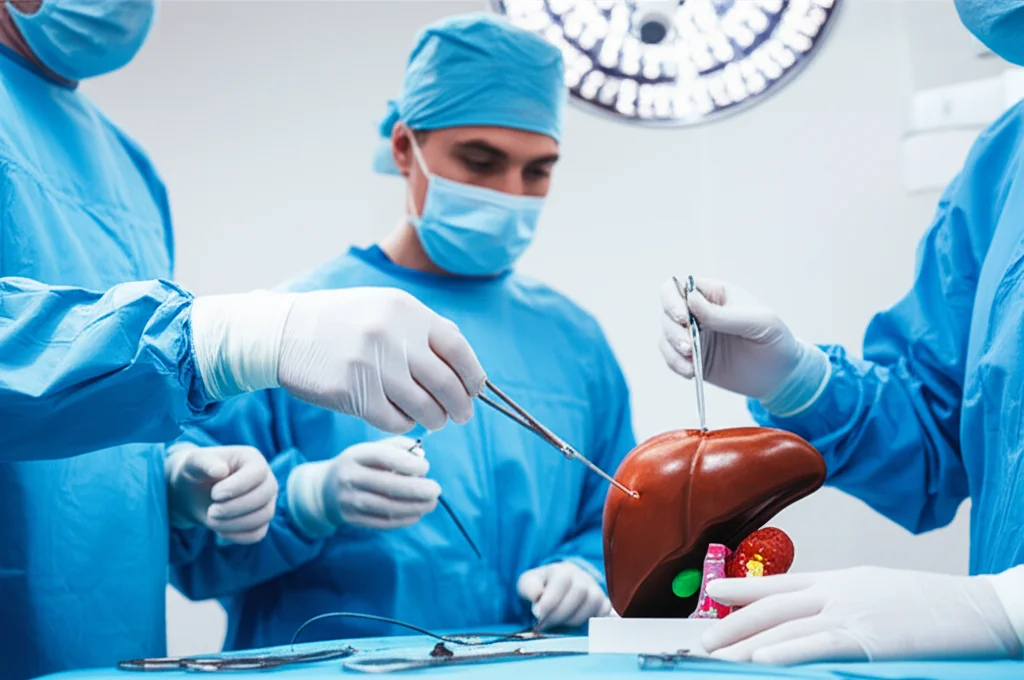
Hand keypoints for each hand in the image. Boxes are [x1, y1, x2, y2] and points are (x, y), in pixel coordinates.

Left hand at [165, 445, 277, 543]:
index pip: (258, 473)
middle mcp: (265, 478)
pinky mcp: (261, 520)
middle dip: (235, 508)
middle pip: (264, 496)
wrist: (193, 491)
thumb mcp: (194, 462)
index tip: (214, 495)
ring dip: (236, 523)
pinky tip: (219, 531)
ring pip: (264, 516)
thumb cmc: (196, 471)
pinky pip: (258, 533)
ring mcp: (266, 500)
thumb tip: (220, 471)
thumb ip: (205, 462)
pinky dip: (238, 536)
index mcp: (252, 459)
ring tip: (212, 521)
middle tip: (211, 512)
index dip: (238, 486)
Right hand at [191, 288, 486, 433]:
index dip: (473, 375)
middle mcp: (392, 336)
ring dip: (435, 419)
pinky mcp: (352, 394)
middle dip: (460, 407)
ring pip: (424, 408)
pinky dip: (405, 425)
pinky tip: (401, 418)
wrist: (283, 333)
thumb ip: (424, 329)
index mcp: (406, 311)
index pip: (458, 348)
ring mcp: (371, 365)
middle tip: (461, 416)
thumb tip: (465, 363)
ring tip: (433, 419)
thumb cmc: (342, 322)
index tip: (475, 390)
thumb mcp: (384, 308)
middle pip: (446, 384)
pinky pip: (395, 421)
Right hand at [289, 437, 440, 533]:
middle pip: (388, 486)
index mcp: (356, 455)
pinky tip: (417, 513)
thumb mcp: (371, 449)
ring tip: (431, 503)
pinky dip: (404, 519)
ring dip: (415, 507)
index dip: (408, 463)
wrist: (325, 490)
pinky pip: (383, 522)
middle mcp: (350, 478)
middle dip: (417, 489)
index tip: (426, 467)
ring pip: (388, 507)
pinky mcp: (353, 519)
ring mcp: (350, 501)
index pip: (384, 457)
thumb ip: (397, 447)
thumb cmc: (359, 465)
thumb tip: (421, 454)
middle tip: (436, 490)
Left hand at [517, 562, 610, 629]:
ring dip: (575, 618)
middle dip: (561, 612)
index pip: (562, 580)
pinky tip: (577, 625)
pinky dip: (593, 619)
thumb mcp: (527, 584)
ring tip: (560, 624)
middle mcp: (581, 576)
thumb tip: (537, 596)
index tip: (538, 614)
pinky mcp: (603, 602)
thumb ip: (529, 588)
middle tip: (546, 624)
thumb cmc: (539, 588)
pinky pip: (605, 610)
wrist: (553, 591)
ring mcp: (594, 588)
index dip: (550, 600)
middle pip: (580, 590)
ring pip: (594, 601)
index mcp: (562, 569)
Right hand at [660, 277, 803, 399]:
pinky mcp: (693, 359)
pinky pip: (671, 358)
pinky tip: (691, 372)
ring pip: (666, 336)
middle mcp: (699, 313)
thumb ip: (722, 314)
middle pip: (667, 312)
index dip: (673, 300)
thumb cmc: (774, 339)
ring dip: (672, 349)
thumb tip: (690, 299)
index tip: (683, 317)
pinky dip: (675, 365)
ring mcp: (694, 337)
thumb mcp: (756, 322)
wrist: (781, 375)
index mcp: (714, 295)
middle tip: (689, 346)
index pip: (678, 287)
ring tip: (691, 361)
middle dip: (673, 330)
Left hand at [702, 566, 1022, 664]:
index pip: (782, 583)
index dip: (744, 589)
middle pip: (774, 605)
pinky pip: (819, 646)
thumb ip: (845, 602)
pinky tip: (762, 662)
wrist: (982, 609)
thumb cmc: (934, 607)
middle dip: (735, 623)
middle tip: (705, 640)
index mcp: (842, 580)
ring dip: (749, 643)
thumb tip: (815, 615)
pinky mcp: (871, 640)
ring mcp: (854, 614)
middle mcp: (840, 592)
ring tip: (720, 656)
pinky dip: (786, 653)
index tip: (714, 593)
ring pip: (788, 627)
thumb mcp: (880, 592)